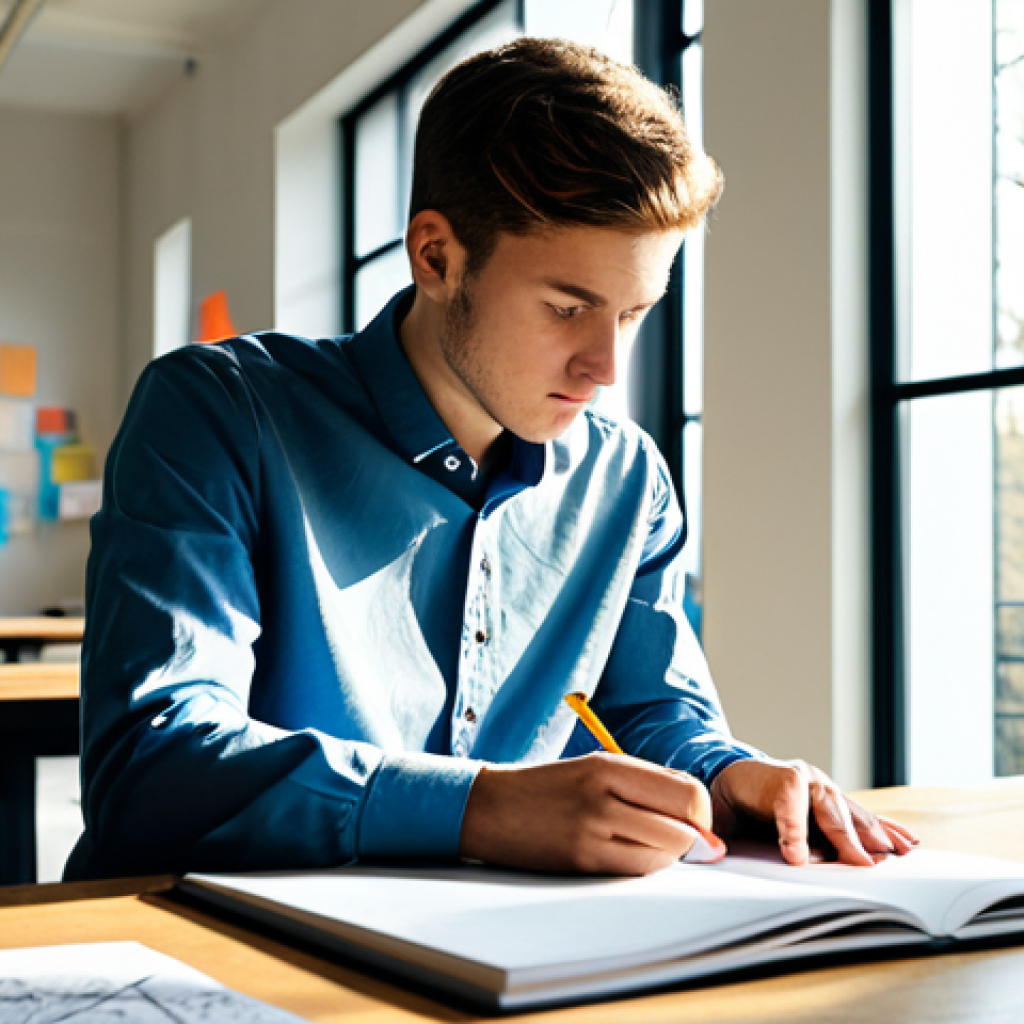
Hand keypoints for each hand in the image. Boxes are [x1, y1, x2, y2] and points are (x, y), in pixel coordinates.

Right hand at [460, 753, 712, 874]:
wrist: (491, 807)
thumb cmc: (549, 787)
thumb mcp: (594, 767)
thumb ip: (644, 782)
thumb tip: (696, 810)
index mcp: (610, 766)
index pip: (687, 792)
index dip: (702, 812)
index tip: (698, 819)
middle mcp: (604, 795)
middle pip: (684, 825)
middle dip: (694, 837)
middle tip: (685, 839)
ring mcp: (592, 830)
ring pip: (666, 853)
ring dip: (670, 854)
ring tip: (652, 844)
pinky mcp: (582, 860)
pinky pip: (638, 870)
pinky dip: (647, 866)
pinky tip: (632, 854)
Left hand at [710, 759, 917, 866]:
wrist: (735, 776)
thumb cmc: (729, 799)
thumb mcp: (720, 812)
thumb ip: (722, 828)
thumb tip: (713, 849)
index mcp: (775, 777)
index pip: (787, 801)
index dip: (792, 830)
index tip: (796, 858)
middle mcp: (806, 778)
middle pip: (829, 810)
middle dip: (846, 839)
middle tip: (864, 866)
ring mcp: (825, 788)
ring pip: (851, 813)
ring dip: (874, 836)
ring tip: (895, 856)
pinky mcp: (836, 801)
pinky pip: (863, 816)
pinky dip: (885, 830)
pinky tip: (906, 842)